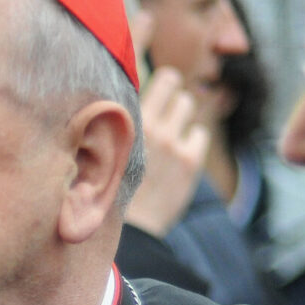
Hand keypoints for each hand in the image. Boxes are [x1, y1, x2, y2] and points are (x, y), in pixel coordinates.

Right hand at [124, 67, 209, 236]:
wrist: (130, 230)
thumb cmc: (111, 188)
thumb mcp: (106, 150)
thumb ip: (118, 123)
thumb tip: (126, 92)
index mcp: (123, 122)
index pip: (147, 74)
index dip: (151, 81)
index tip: (150, 90)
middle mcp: (149, 127)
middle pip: (173, 81)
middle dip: (169, 94)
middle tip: (162, 112)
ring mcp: (172, 143)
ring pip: (188, 103)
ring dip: (181, 115)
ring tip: (169, 135)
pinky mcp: (190, 160)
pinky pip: (199, 133)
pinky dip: (192, 141)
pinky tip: (178, 156)